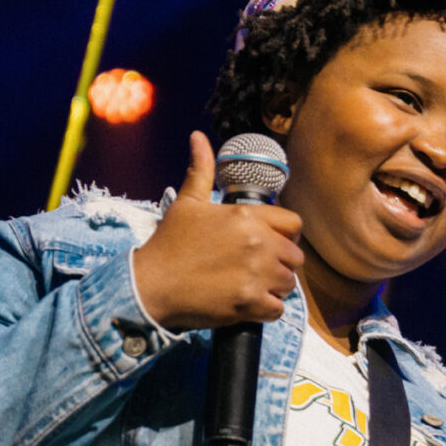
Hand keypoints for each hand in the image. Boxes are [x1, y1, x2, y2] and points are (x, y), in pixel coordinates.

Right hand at [129, 131, 306, 330]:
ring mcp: (256, 275)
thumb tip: (198, 137)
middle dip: (280, 263)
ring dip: (274, 287)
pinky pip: (278, 309)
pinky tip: (247, 303)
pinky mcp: (250, 304)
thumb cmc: (168, 244)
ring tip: (250, 285)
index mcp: (246, 217)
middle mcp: (258, 244)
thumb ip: (201, 170)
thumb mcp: (187, 203)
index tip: (270, 243)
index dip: (285, 235)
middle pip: (295, 257)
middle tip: (256, 268)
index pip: (294, 224)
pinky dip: (266, 309)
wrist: (151, 285)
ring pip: (289, 284)